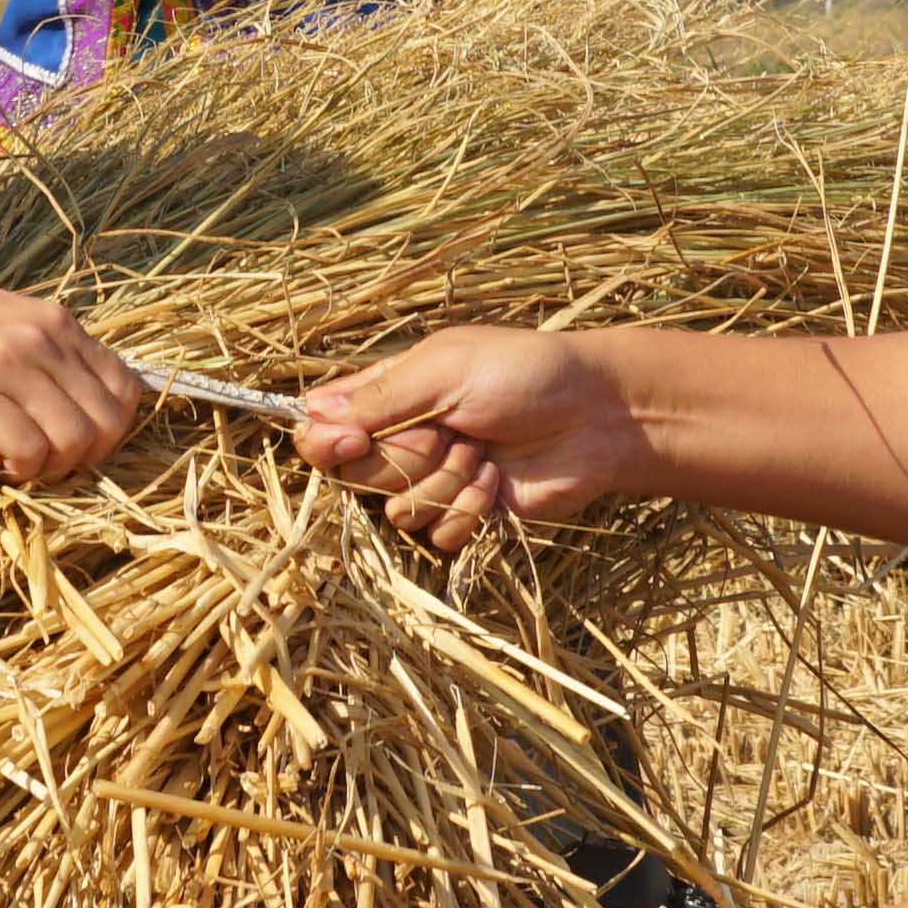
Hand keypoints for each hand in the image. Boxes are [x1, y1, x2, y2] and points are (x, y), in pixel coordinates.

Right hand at [0, 266, 146, 480]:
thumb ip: (36, 347)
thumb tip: (74, 395)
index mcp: (51, 321)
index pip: (125, 386)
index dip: (111, 428)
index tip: (75, 444)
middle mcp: (38, 338)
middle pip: (109, 421)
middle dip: (89, 458)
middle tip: (48, 467)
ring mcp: (4, 364)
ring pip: (76, 439)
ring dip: (55, 469)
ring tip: (22, 469)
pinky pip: (30, 449)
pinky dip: (24, 470)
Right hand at [296, 326, 652, 552]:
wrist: (598, 418)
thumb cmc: (526, 374)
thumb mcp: (446, 371)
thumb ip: (379, 399)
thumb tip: (310, 418)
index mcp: (391, 393)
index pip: (325, 426)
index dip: (326, 442)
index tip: (348, 441)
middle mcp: (405, 439)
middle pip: (356, 474)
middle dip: (404, 458)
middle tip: (450, 433)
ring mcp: (434, 479)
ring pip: (398, 511)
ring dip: (444, 484)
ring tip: (483, 453)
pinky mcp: (466, 515)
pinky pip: (437, 536)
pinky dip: (467, 511)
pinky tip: (496, 484)